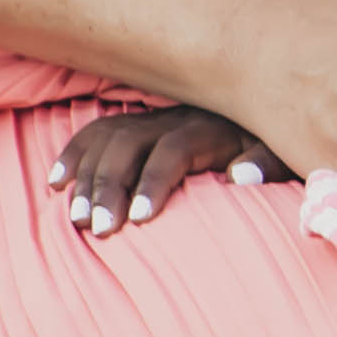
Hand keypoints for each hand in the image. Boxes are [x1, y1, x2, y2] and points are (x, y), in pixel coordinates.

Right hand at [60, 104, 266, 233]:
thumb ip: (266, 163)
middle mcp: (170, 120)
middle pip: (128, 145)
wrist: (252, 108)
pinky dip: (73, 155)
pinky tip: (57, 183)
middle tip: (99, 229)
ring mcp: (148, 120)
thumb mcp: (278, 151)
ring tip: (77, 219)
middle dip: (110, 186)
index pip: (172, 151)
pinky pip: (94, 132)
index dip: (153, 182)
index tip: (139, 218)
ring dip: (87, 177)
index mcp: (206, 129)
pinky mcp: (134, 125)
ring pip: (105, 141)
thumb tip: (242, 177)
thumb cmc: (264, 143)